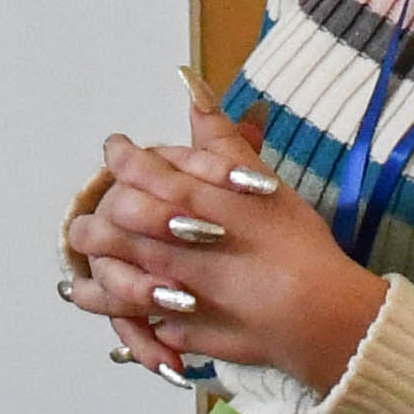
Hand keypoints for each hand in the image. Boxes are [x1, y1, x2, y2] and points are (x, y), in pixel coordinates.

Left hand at [60, 108, 384, 390]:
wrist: (320, 312)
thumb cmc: (295, 241)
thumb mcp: (259, 180)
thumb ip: (219, 136)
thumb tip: (191, 83)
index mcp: (187, 198)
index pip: (131, 167)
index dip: (118, 155)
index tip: (117, 150)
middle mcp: (168, 243)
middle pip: (105, 223)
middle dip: (96, 215)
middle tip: (100, 212)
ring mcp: (169, 291)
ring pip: (108, 281)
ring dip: (97, 274)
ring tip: (93, 271)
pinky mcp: (178, 330)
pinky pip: (136, 326)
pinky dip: (128, 325)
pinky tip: (127, 320)